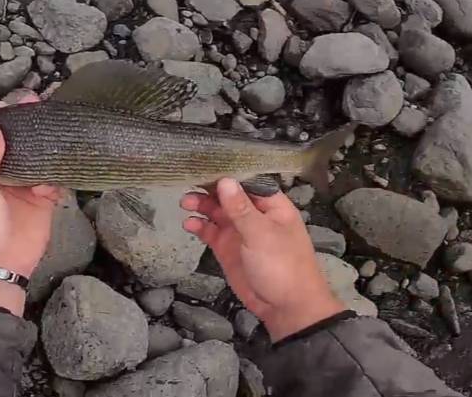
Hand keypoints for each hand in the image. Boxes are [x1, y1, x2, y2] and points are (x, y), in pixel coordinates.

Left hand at [0, 95, 60, 316]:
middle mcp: (4, 175)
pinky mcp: (44, 202)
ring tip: (54, 135)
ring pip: (39, 159)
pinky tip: (49, 187)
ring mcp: (25, 187)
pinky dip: (55, 181)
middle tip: (39, 103)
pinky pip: (55, 183)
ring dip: (46, 150)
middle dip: (29, 126)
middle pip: (19, 143)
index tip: (11, 102)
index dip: (1, 120)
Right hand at [181, 178, 345, 341]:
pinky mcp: (228, 249)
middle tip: (189, 184)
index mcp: (271, 205)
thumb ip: (241, 208)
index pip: (247, 181)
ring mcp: (240, 232)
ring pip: (217, 212)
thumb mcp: (261, 234)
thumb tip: (224, 180)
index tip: (204, 164)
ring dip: (202, 206)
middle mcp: (254, 215)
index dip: (227, 173)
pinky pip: (211, 232)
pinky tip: (188, 224)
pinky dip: (199, 226)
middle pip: (228, 195)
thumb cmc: (283, 266)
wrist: (286, 308)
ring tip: (185, 203)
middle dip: (209, 189)